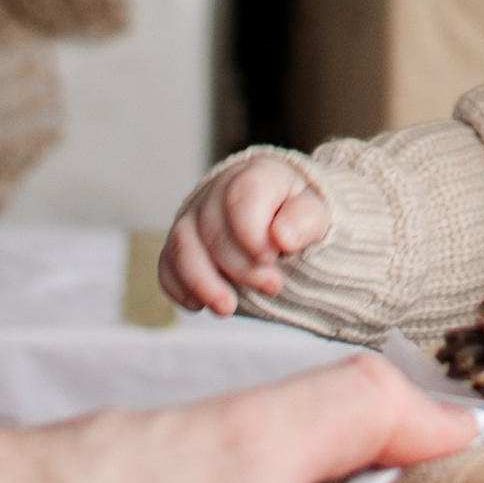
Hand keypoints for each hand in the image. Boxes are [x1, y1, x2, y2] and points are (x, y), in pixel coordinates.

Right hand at [161, 153, 333, 314]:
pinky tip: (198, 305)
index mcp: (254, 174)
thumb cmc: (299, 213)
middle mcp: (217, 190)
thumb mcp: (316, 212)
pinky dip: (178, 286)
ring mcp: (194, 215)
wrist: (282, 215)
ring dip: (202, 281)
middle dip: (240, 266)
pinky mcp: (181, 242)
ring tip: (227, 308)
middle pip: (213, 228)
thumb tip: (282, 237)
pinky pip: (167, 263)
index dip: (253, 235)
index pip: (241, 198)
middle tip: (271, 287)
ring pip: (182, 245)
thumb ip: (306, 220)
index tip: (275, 260)